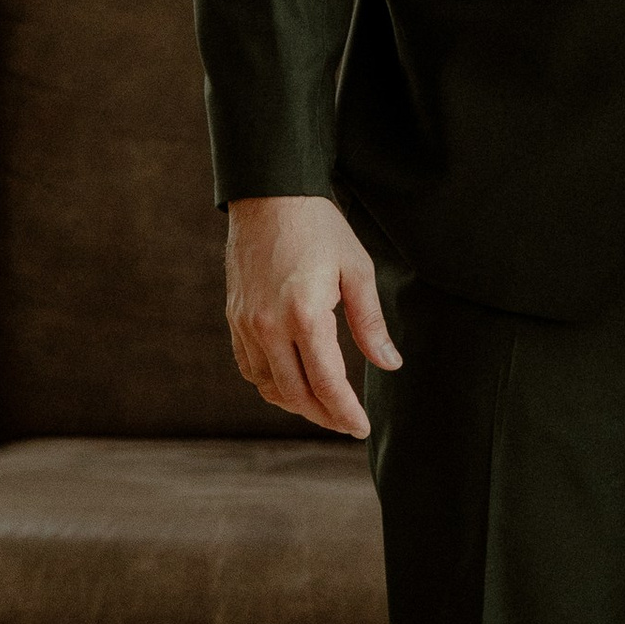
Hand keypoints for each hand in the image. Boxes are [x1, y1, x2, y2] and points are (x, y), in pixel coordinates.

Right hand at [225, 195, 399, 437]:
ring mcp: (247, 324)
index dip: (346, 412)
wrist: (268, 195)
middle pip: (296, 394)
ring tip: (323, 408)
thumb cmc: (318, 228)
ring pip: (269, 386)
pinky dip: (271, 385)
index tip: (361, 428)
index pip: (327, 383)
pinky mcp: (235, 318)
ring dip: (297, 404)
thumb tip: (389, 364)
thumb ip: (371, 323)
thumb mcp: (357, 270)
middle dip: (324, 415)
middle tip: (347, 424)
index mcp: (304, 314)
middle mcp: (269, 326)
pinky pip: (250, 367)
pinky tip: (292, 384)